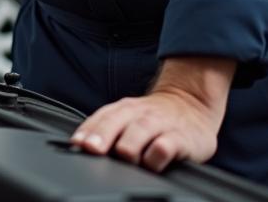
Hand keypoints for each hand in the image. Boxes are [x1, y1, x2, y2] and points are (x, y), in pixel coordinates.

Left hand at [70, 57, 233, 171]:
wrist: (191, 103)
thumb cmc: (154, 118)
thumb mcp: (131, 118)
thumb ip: (110, 130)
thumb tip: (82, 147)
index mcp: (123, 109)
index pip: (101, 117)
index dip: (87, 130)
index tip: (76, 143)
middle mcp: (139, 114)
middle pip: (117, 121)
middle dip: (102, 135)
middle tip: (91, 149)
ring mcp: (160, 124)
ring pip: (140, 130)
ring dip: (129, 144)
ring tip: (123, 156)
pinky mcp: (181, 138)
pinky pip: (167, 145)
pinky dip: (158, 154)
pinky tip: (152, 163)